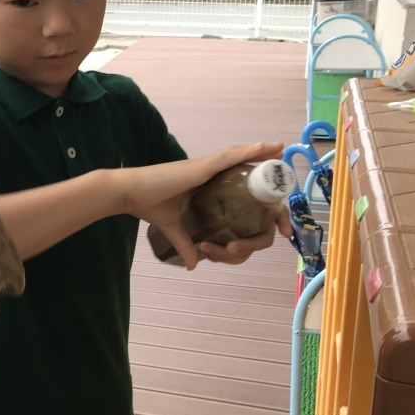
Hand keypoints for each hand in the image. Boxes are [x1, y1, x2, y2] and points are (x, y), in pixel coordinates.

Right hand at [125, 142, 288, 269]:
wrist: (130, 194)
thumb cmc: (148, 205)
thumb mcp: (173, 229)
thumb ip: (185, 244)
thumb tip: (193, 265)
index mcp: (206, 188)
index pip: (238, 193)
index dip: (257, 203)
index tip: (276, 221)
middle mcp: (210, 175)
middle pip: (245, 177)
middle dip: (268, 182)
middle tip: (283, 189)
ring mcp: (207, 169)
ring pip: (242, 162)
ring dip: (263, 157)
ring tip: (281, 152)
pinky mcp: (202, 167)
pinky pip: (230, 157)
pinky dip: (249, 152)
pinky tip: (266, 148)